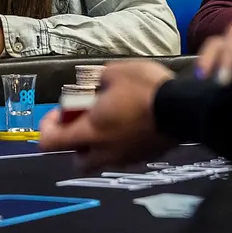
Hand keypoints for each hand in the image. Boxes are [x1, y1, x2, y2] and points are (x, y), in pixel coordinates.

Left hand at [38, 60, 175, 168]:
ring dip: (97, 146)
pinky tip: (129, 127)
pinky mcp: (143, 158)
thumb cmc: (146, 89)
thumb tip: (95, 82)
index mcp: (91, 130)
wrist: (184, 109)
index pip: (52, 142)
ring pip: (100, 161)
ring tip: (108, 124)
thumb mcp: (115, 71)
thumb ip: (97, 79)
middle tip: (83, 123)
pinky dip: (118, 146)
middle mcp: (104, 150)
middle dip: (75, 144)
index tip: (57, 114)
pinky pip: (122, 157)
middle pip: (77, 160)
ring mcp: (125, 158)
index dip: (47, 129)